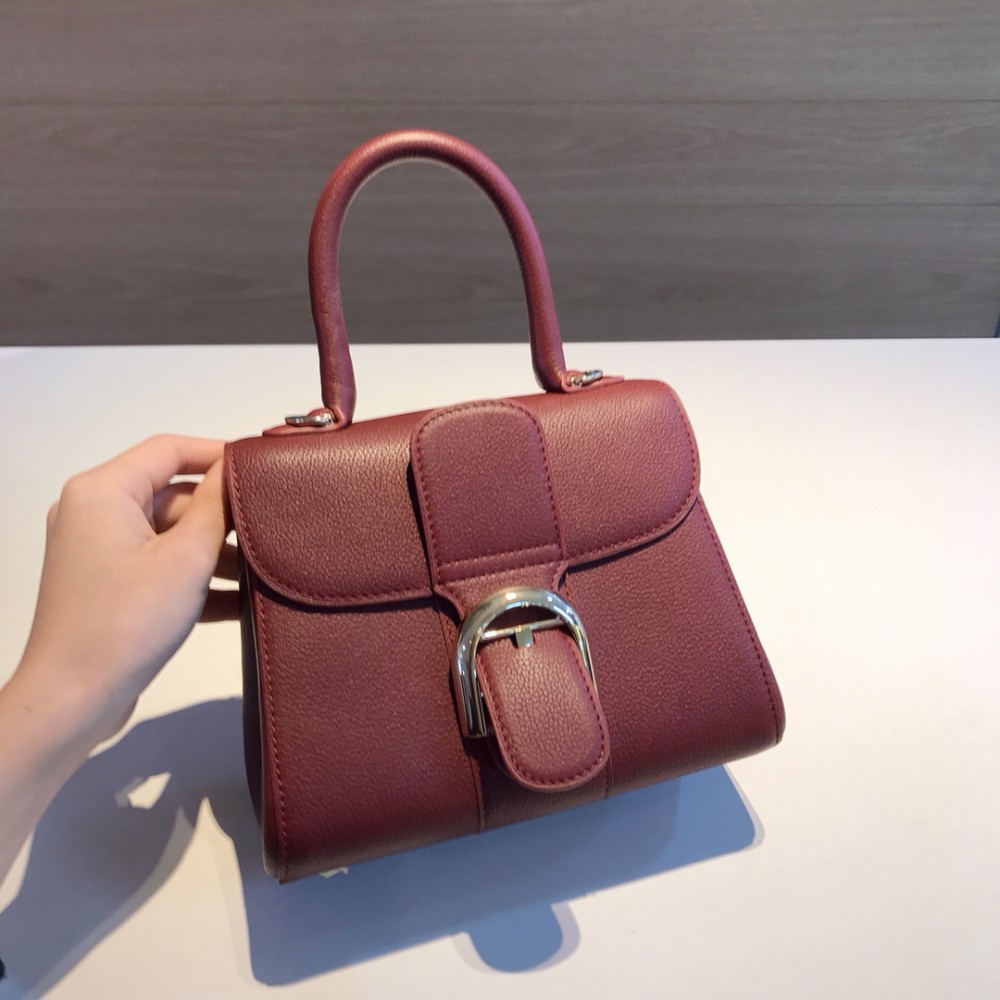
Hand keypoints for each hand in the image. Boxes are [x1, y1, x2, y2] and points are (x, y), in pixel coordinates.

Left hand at [16, 434, 235, 744]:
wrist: (73, 699)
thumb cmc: (127, 621)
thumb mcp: (186, 559)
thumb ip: (217, 507)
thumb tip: (236, 471)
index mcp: (103, 491)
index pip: (169, 450)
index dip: (219, 454)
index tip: (264, 469)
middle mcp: (93, 511)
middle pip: (171, 494)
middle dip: (221, 515)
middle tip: (270, 530)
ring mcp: (98, 550)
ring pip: (169, 533)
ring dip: (213, 552)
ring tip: (260, 572)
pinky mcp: (106, 585)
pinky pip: (158, 565)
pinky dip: (193, 578)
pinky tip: (238, 601)